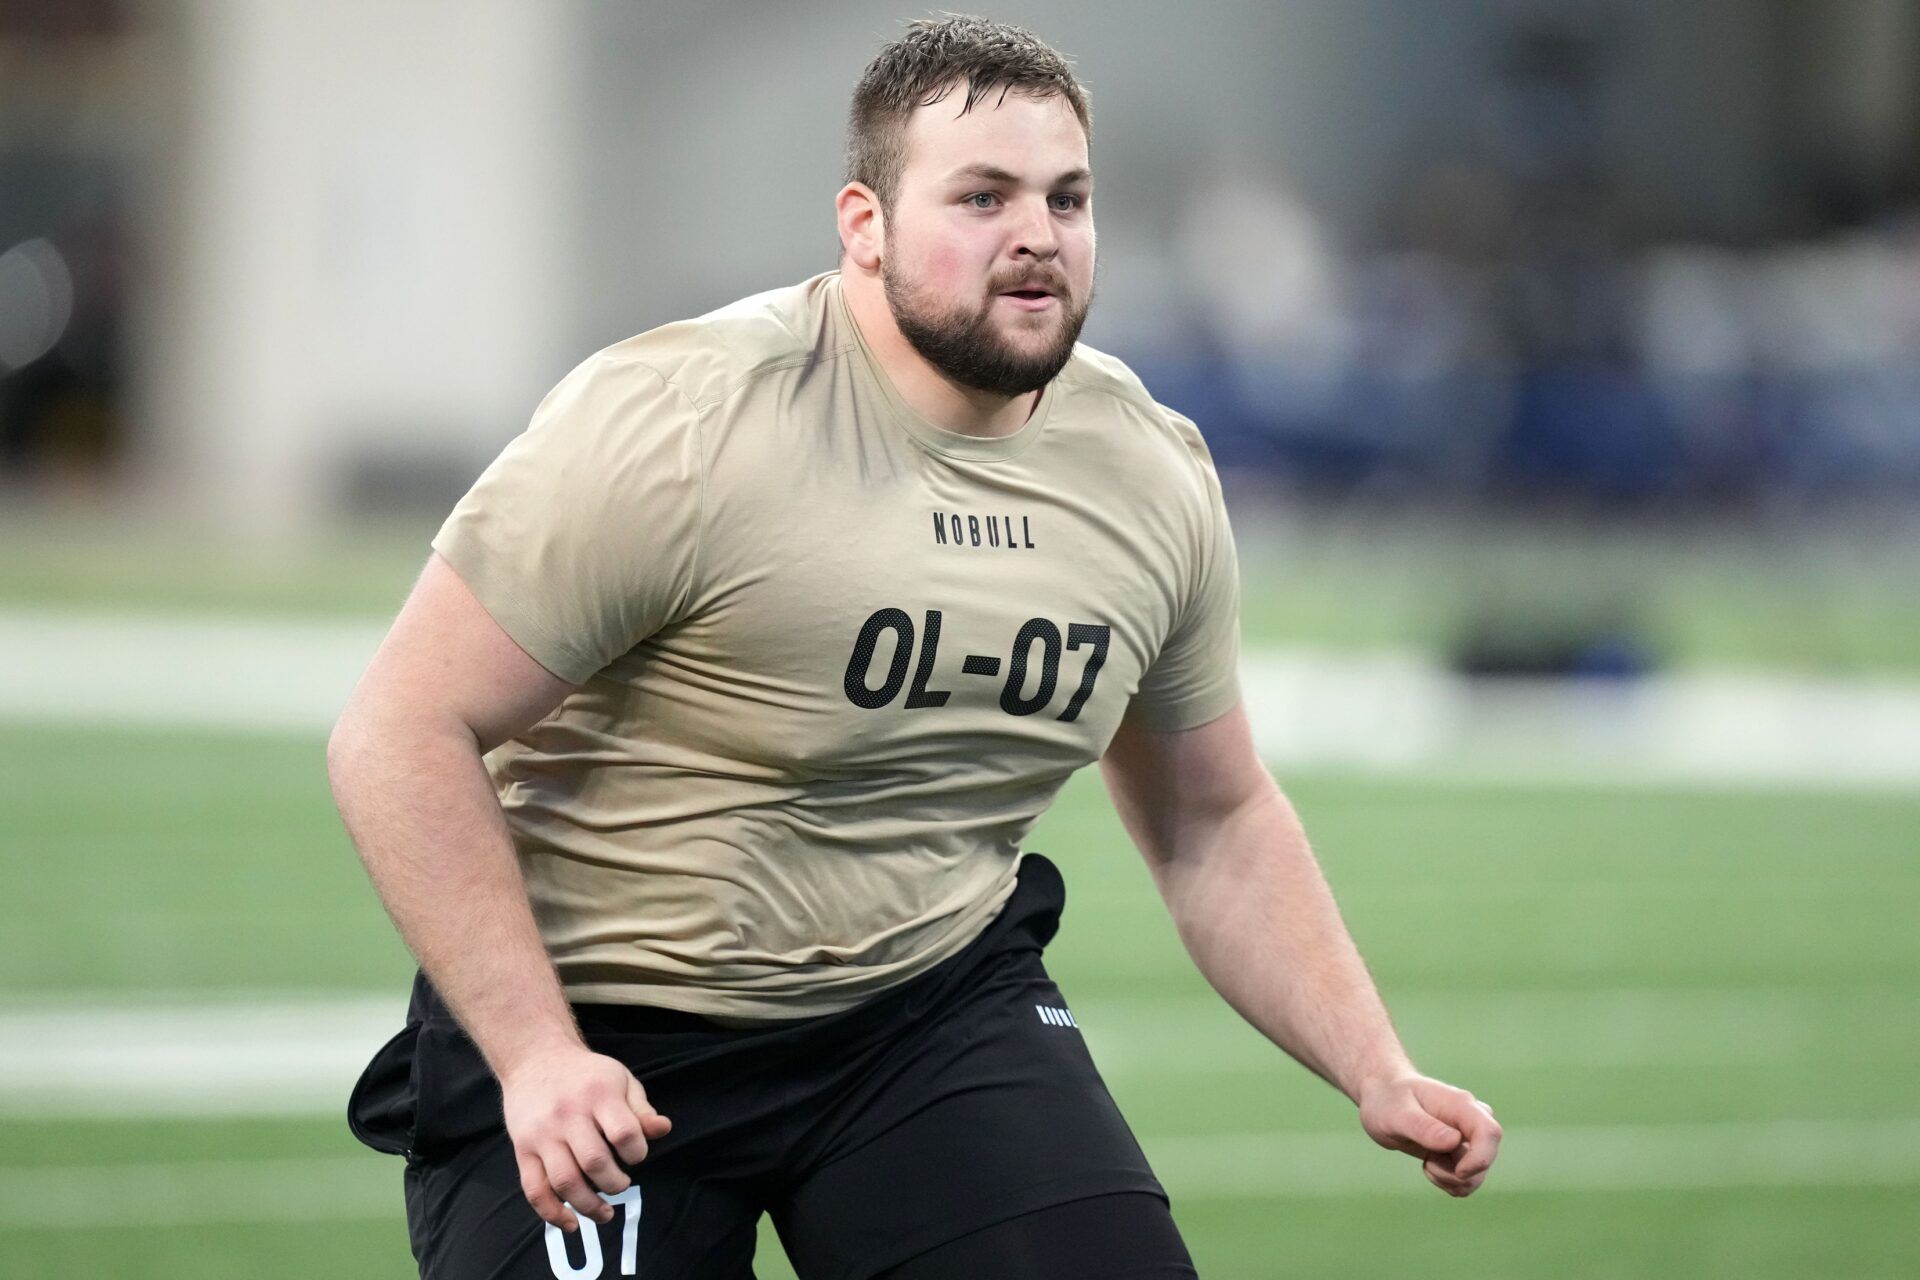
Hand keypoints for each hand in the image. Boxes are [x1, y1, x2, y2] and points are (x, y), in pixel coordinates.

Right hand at [499, 1043, 673, 1231]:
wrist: (536, 1059)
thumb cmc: (586, 1075)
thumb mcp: (620, 1080)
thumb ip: (641, 1109)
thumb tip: (663, 1130)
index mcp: (598, 1094)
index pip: (625, 1133)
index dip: (637, 1152)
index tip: (636, 1154)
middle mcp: (568, 1114)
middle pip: (594, 1162)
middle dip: (615, 1183)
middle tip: (621, 1183)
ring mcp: (542, 1134)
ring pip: (564, 1181)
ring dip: (589, 1205)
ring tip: (604, 1212)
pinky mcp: (522, 1150)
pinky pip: (534, 1189)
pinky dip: (552, 1213)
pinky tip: (572, 1223)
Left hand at [1357, 1072, 1501, 1196]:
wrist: (1382, 1098)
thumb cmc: (1388, 1100)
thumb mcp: (1397, 1114)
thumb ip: (1424, 1127)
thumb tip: (1454, 1141)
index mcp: (1460, 1105)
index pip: (1490, 1133)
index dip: (1481, 1158)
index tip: (1458, 1171)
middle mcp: (1470, 1120)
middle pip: (1487, 1157)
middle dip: (1459, 1174)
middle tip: (1428, 1164)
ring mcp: (1468, 1137)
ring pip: (1477, 1174)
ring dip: (1450, 1179)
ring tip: (1427, 1162)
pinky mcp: (1461, 1152)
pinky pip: (1466, 1179)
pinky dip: (1448, 1181)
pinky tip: (1429, 1165)